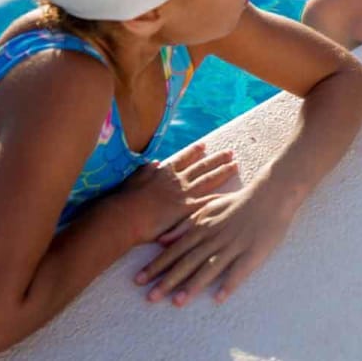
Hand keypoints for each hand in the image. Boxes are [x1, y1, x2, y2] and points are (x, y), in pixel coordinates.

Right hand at [113, 142, 239, 244]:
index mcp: (165, 172)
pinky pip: (208, 202)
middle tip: (230, 152)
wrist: (125, 216)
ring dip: (223, 171)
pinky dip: (220, 199)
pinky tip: (232, 196)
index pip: (184, 158)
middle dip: (217, 159)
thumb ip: (145, 170)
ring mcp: (185, 193)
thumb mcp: (133, 179)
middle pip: (202, 166)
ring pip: (209, 179)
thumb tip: (154, 163)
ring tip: (236, 165)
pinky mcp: (187, 209)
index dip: (195, 151)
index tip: (204, 145)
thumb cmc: (125, 200)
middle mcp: (178, 179)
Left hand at [135, 185, 291, 307]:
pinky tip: (219, 298)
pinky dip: (229, 284)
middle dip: (168, 280)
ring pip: (210, 267)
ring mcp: (234, 245)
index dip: (157, 265)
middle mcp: (215, 237)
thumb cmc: (238, 202)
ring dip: (193, 285)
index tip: (139, 280)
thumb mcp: (208, 207)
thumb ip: (185, 224)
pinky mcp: (253, 252)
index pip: (176, 249)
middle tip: (150, 297)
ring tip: (178, 302)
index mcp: (203, 226)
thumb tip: (162, 240)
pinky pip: (240, 271)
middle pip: (188, 261)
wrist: (271, 194)